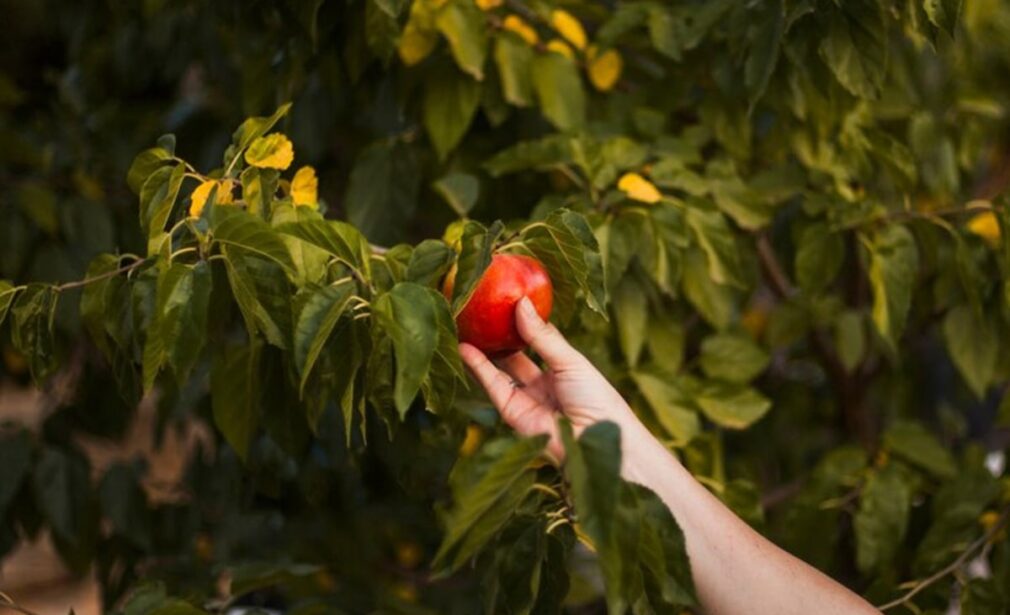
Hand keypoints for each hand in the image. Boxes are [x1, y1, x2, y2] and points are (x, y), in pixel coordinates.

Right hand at [458, 297, 643, 460]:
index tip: (508, 298)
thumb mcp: (570, 360)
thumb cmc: (596, 397)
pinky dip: (477, 366)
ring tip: (465, 324)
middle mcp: (544, 383)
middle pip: (516, 354)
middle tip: (481, 310)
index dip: (525, 321)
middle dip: (499, 334)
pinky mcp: (511, 411)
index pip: (540, 339)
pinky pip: (492, 384)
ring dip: (483, 348)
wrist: (594, 440)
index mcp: (565, 369)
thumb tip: (521, 303)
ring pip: (500, 368)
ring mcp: (526, 398)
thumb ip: (542, 336)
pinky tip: (465, 346)